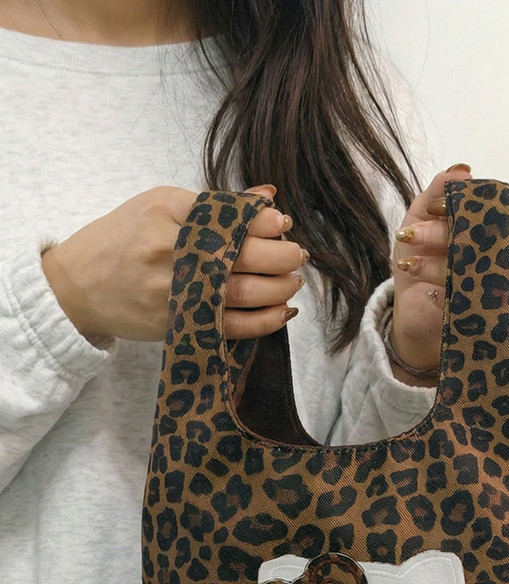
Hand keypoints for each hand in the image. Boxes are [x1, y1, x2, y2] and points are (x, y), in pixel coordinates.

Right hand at [42, 185, 306, 343]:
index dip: (264, 221)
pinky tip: (282, 311)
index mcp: (167, 211)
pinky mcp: (176, 323)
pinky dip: (263, 321)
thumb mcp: (160, 205)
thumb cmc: (124, 240)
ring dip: (278, 288)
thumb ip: (216, 204)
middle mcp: (169, 249)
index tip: (284, 223)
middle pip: (240, 254)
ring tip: (293, 281)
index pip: (228, 214)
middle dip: (280, 255)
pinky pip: (230, 326)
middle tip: (298, 254)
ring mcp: (172, 290)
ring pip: (241, 292)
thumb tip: (269, 199)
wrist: (78, 286)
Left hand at [391, 166, 508, 384]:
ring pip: (490, 269)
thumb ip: (439, 191)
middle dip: (450, 231)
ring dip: (444, 265)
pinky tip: (429, 294)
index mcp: (501, 228)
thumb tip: (461, 171)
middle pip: (501, 235)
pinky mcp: (489, 318)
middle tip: (412, 234)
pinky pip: (478, 303)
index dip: (478, 202)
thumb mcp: (422, 219)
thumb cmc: (425, 257)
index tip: (435, 207)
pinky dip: (449, 296)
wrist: (411, 310)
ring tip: (409, 264)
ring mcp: (504, 290)